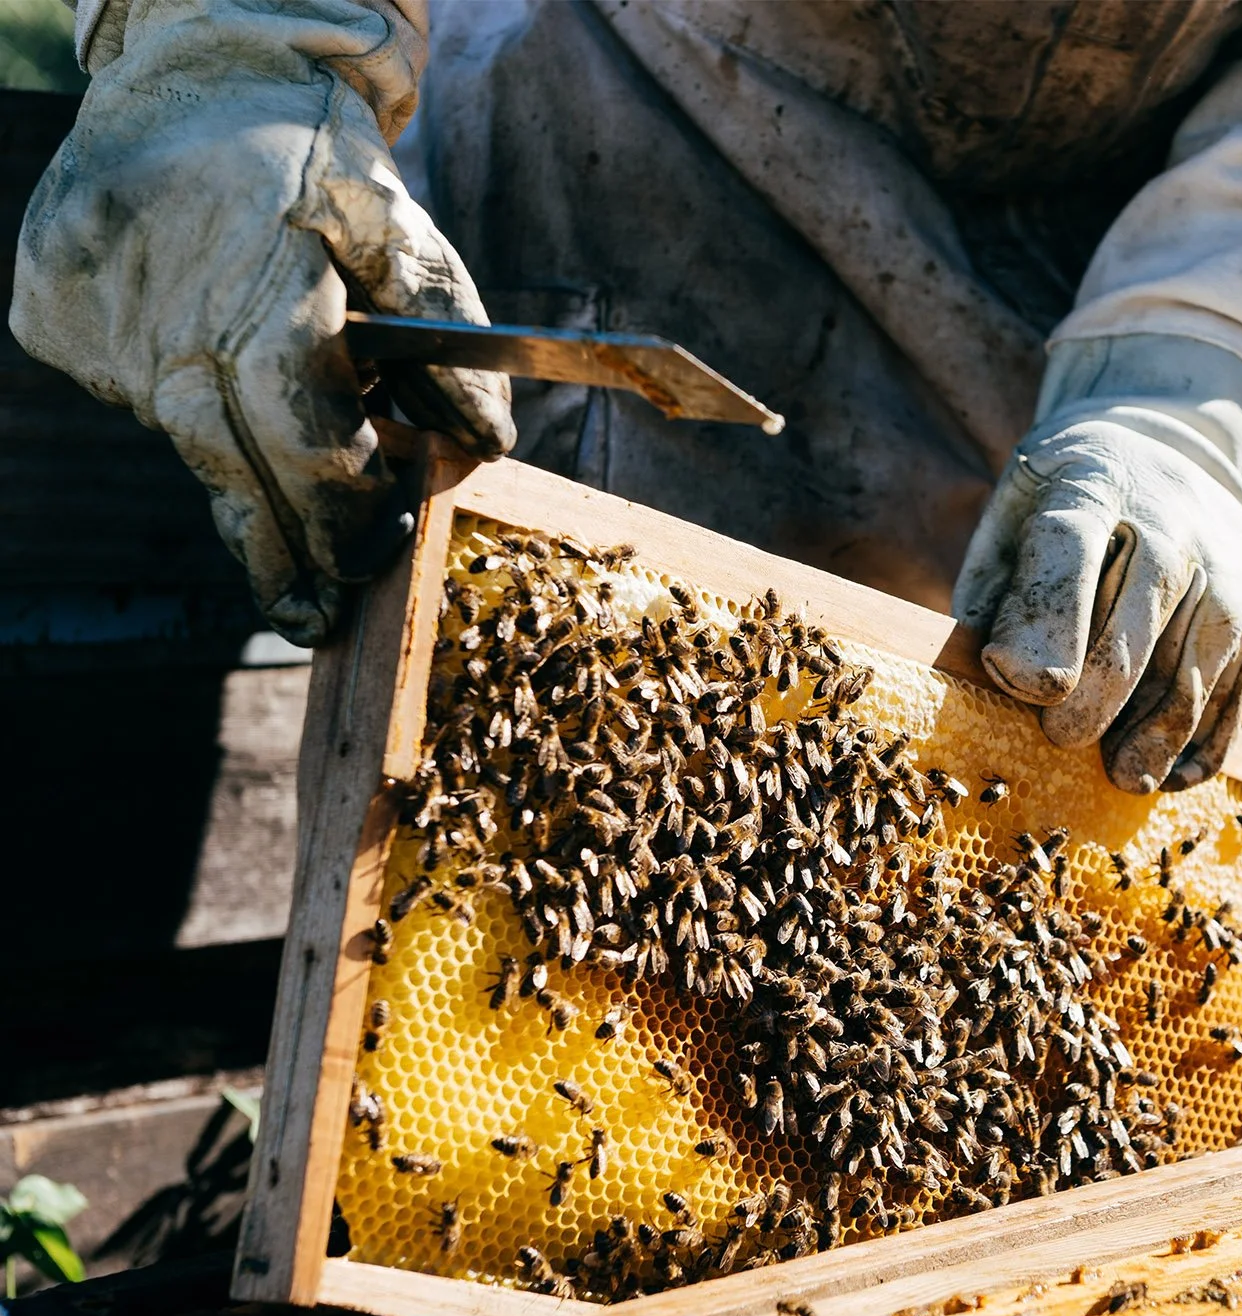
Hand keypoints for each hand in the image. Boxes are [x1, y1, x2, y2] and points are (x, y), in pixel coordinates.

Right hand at [9, 2, 513, 644]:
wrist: (204, 66)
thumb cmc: (326, 169)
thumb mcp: (409, 240)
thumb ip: (452, 348)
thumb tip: (481, 447)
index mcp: (264, 285)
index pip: (302, 436)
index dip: (340, 510)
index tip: (367, 561)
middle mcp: (165, 305)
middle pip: (226, 462)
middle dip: (278, 546)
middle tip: (313, 612)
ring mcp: (94, 309)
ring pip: (176, 431)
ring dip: (233, 455)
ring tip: (272, 444)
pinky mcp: (50, 309)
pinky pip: (124, 389)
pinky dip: (175, 395)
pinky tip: (201, 356)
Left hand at [953, 417, 1241, 793]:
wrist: (1166, 458)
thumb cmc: (1063, 514)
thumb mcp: (1011, 524)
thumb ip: (995, 594)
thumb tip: (999, 678)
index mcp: (1092, 484)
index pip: (1072, 545)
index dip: (1053, 620)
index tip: (1034, 689)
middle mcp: (1175, 513)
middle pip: (1149, 605)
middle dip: (1106, 689)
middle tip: (1065, 739)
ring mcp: (1235, 560)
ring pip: (1210, 654)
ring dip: (1166, 729)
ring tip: (1124, 776)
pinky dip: (1212, 738)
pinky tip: (1174, 771)